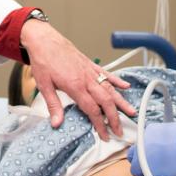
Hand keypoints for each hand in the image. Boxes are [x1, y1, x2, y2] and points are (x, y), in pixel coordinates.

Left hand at [19, 20, 135, 140]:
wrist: (44, 40)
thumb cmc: (43, 60)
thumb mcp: (44, 85)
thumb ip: (53, 105)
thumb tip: (56, 123)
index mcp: (75, 86)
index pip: (92, 109)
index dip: (100, 124)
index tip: (105, 135)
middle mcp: (86, 79)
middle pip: (105, 101)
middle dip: (114, 117)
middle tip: (119, 130)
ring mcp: (90, 71)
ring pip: (110, 88)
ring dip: (121, 102)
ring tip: (131, 112)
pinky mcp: (90, 64)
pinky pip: (107, 74)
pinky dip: (117, 80)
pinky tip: (126, 86)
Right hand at [127, 120, 175, 175]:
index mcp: (141, 164)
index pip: (134, 170)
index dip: (142, 173)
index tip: (149, 173)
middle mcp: (139, 149)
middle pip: (132, 155)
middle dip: (140, 159)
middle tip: (151, 163)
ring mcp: (144, 137)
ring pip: (140, 144)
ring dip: (147, 148)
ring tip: (160, 152)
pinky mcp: (151, 128)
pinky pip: (148, 135)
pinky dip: (153, 139)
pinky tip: (164, 143)